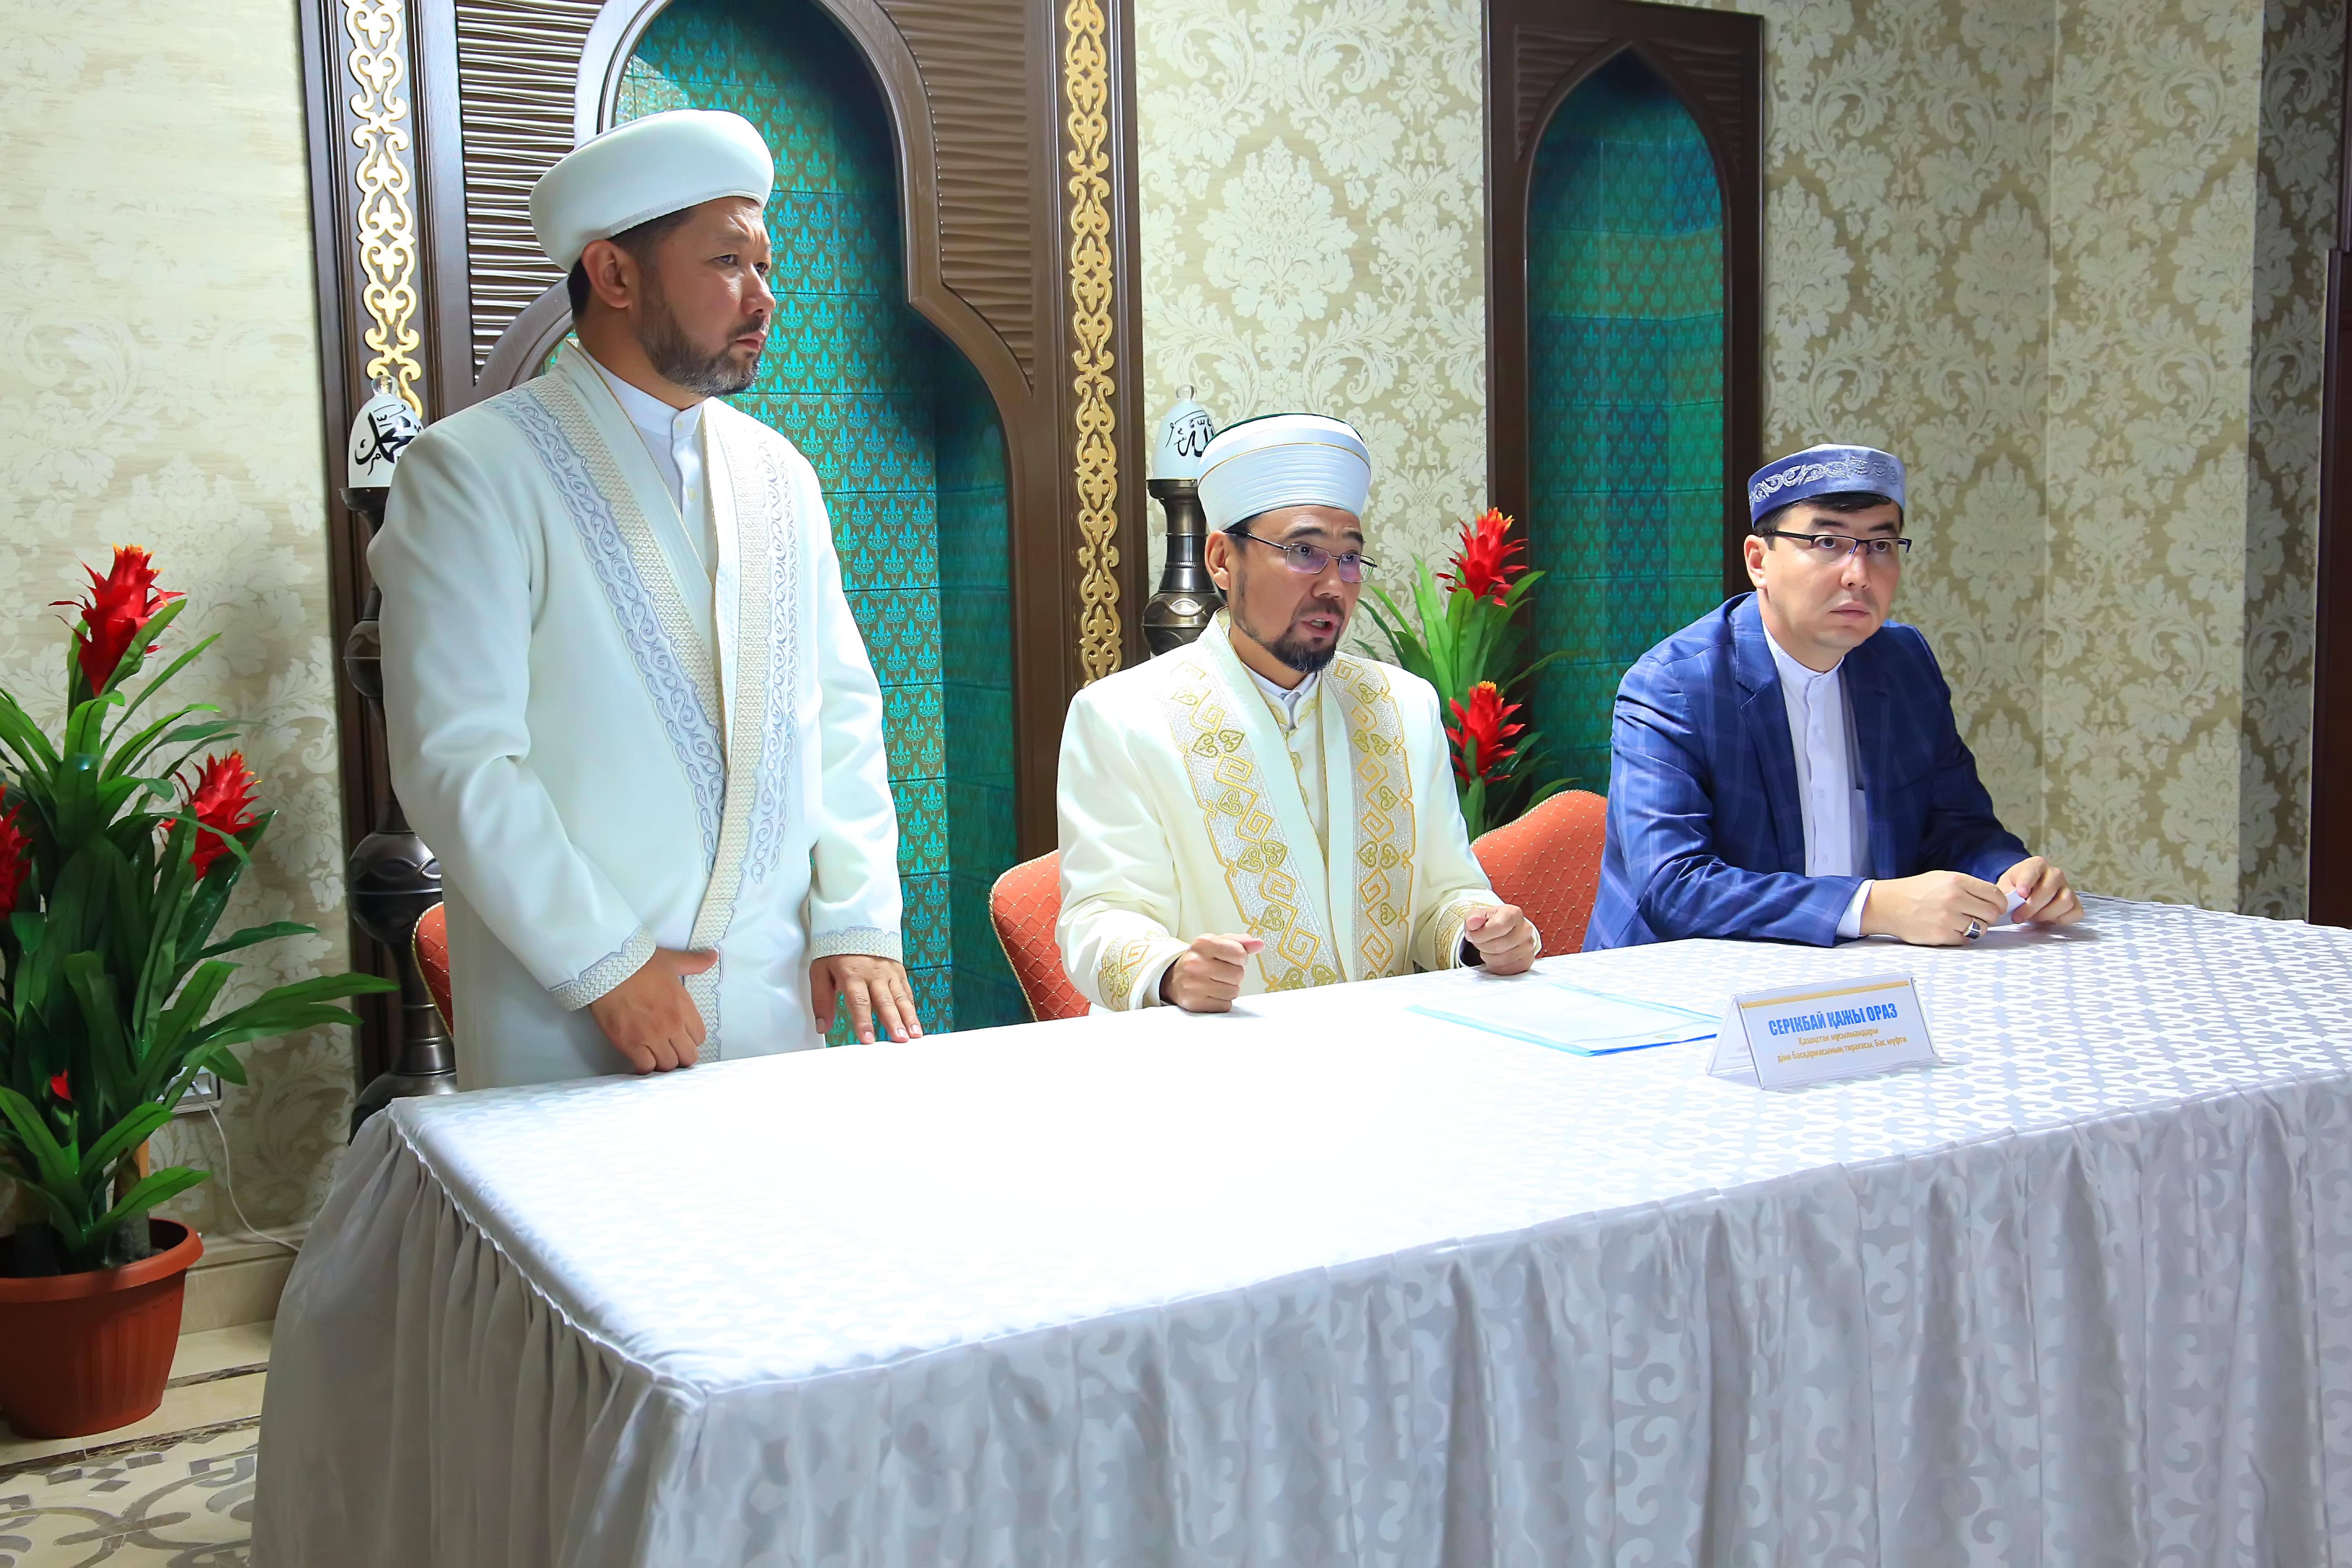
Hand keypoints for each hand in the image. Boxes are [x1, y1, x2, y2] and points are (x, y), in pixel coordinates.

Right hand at [587, 948, 716, 1072]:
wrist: (608, 968)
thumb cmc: (639, 964)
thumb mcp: (672, 961)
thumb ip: (694, 963)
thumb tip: (713, 956)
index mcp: (684, 1008)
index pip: (700, 1037)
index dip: (692, 1038)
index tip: (683, 1035)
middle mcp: (672, 1026)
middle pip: (688, 1056)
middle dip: (682, 1055)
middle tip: (672, 1050)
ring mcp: (651, 1037)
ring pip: (668, 1065)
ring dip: (664, 1062)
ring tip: (657, 1054)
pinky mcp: (629, 1044)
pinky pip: (645, 1067)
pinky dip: (645, 1067)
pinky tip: (641, 1059)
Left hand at [811, 954, 922, 1042]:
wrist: (854, 923)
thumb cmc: (836, 950)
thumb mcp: (820, 972)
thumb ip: (822, 1001)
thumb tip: (822, 1026)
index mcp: (852, 974)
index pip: (859, 1001)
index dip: (864, 1021)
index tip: (868, 1039)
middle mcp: (873, 974)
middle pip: (885, 1001)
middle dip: (893, 1022)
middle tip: (899, 1039)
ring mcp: (888, 972)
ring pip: (900, 997)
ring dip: (908, 1017)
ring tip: (914, 1034)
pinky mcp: (898, 971)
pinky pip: (906, 991)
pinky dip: (912, 1007)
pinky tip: (915, 1022)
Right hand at [1157, 932, 1263, 1012]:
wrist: (1173, 978)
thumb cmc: (1201, 959)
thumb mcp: (1218, 944)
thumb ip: (1241, 942)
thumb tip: (1259, 944)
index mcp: (1203, 943)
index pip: (1240, 953)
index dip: (1240, 958)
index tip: (1231, 959)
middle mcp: (1195, 962)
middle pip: (1238, 974)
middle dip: (1234, 975)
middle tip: (1221, 972)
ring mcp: (1193, 984)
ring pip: (1233, 991)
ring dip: (1229, 989)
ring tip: (1215, 983)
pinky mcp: (1194, 1003)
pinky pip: (1225, 1006)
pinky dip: (1221, 1002)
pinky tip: (1210, 994)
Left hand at [1463, 904, 1537, 974]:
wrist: (1502, 932)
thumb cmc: (1488, 923)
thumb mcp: (1477, 915)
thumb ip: (1473, 917)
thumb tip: (1472, 922)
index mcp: (1514, 914)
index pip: (1498, 927)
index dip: (1480, 934)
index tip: (1472, 935)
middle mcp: (1525, 929)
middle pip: (1497, 945)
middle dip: (1482, 946)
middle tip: (1480, 942)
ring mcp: (1528, 947)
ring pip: (1501, 960)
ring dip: (1487, 956)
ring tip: (1487, 948)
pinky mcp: (1526, 961)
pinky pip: (1505, 970)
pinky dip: (1495, 965)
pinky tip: (1495, 956)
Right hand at [1858, 871, 2006, 945]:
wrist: (1888, 905)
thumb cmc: (1915, 891)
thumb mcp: (1942, 878)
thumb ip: (1967, 886)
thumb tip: (1993, 900)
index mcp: (1957, 881)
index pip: (1995, 894)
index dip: (1999, 903)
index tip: (1996, 907)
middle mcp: (1955, 898)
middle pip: (1991, 913)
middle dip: (1988, 916)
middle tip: (1976, 916)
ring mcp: (1948, 918)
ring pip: (1981, 928)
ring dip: (1975, 927)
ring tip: (1961, 922)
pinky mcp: (1941, 935)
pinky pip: (1965, 939)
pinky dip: (1961, 936)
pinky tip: (1949, 929)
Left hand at [2000, 856, 2081, 926]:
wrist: (2027, 893)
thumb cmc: (2016, 887)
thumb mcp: (2006, 886)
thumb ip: (2006, 892)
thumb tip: (2012, 902)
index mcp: (2037, 865)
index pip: (2033, 870)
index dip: (2027, 882)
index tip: (2020, 894)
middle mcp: (2055, 874)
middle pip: (2048, 890)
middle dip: (2032, 907)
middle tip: (2019, 917)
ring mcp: (2068, 888)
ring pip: (2065, 901)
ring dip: (2046, 914)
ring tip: (2033, 918)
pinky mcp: (2075, 902)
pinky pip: (2075, 912)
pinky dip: (2061, 920)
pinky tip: (2048, 919)